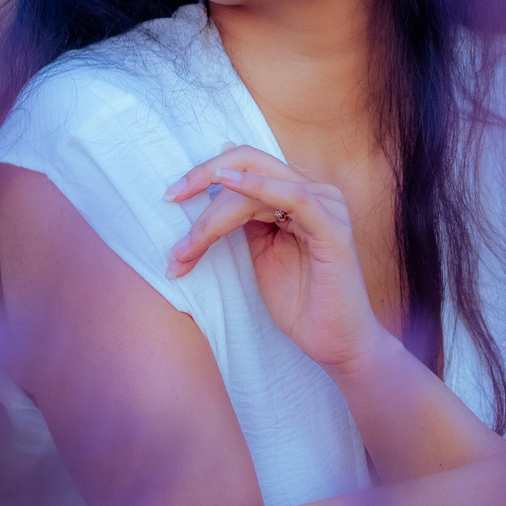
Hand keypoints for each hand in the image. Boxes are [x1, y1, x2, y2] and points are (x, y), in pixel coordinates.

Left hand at [164, 147, 393, 371]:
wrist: (334, 342)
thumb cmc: (301, 302)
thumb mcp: (263, 252)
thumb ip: (247, 220)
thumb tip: (219, 187)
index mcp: (299, 195)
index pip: (249, 165)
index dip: (207, 173)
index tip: (171, 194)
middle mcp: (316, 192)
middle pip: (251, 163)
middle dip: (204, 178)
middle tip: (171, 199)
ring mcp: (328, 207)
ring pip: (260, 185)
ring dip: (216, 213)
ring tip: (187, 245)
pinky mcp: (333, 229)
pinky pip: (294, 197)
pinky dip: (259, 187)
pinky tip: (229, 183)